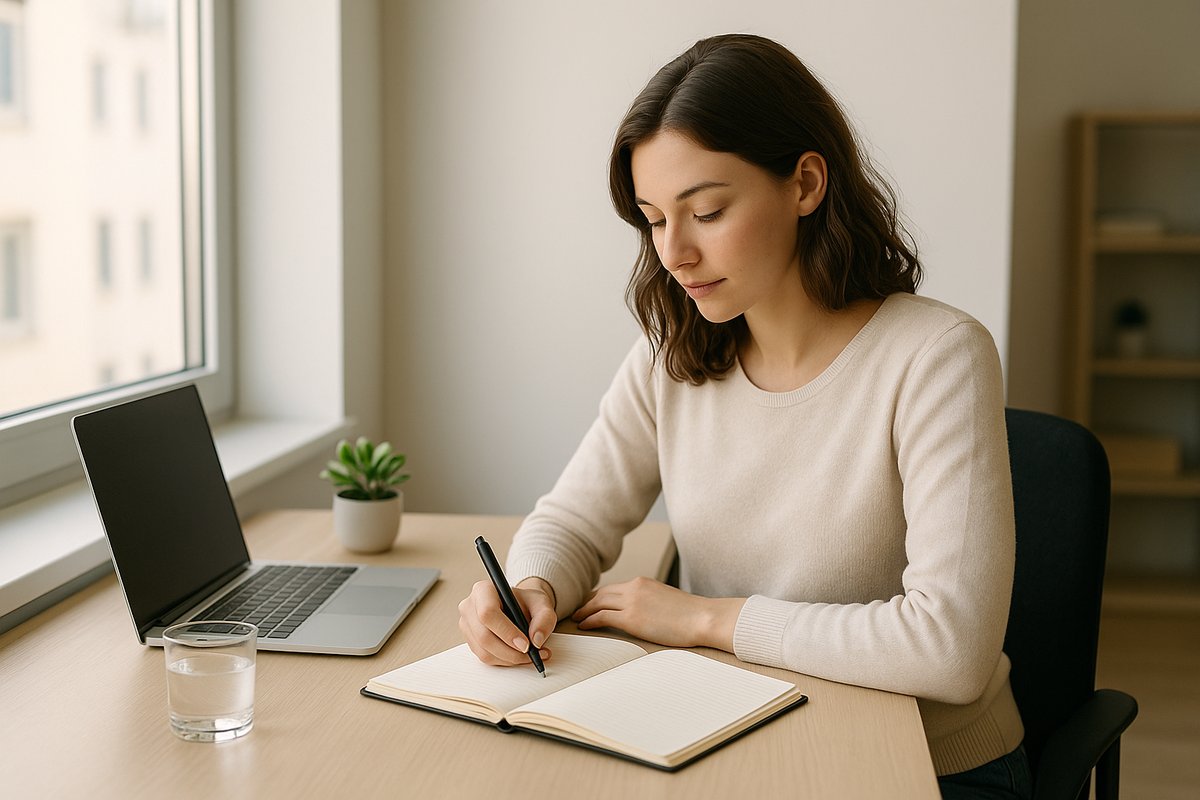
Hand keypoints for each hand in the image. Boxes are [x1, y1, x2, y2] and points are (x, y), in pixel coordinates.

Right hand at [458, 577, 556, 666]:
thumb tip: (536, 640)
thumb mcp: (542, 604)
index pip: (488, 613)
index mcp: (483, 590)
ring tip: (530, 656)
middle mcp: (470, 606)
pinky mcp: (470, 641)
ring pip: (484, 651)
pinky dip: (504, 661)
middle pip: (484, 636)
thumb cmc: (528, 602)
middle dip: (511, 651)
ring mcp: (467, 625)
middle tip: (531, 654)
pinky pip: (485, 658)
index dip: (507, 632)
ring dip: (510, 659)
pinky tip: (519, 655)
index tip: (526, 644)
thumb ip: (544, 619)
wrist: (521, 607)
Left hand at [571, 576, 744, 650]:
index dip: (598, 596)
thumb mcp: (665, 600)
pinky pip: (602, 617)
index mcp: (642, 582)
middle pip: (601, 593)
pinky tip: (584, 625)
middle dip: (587, 602)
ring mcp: (631, 602)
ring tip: (576, 618)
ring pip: (598, 603)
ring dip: (584, 611)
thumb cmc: (690, 614)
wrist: (702, 617)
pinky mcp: (631, 618)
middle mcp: (634, 588)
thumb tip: (642, 612)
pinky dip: (590, 620)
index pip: (613, 588)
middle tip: (577, 610)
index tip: (590, 603)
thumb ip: (649, 601)